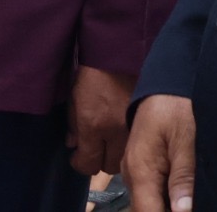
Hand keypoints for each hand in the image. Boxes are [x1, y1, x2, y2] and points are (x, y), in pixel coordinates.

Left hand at [68, 64, 133, 179]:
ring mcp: (131, 126)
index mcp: (93, 124)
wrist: (118, 51)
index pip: (88, 164)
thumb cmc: (91, 72)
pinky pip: (134, 142)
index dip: (80, 163)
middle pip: (108, 166)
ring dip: (114, 153)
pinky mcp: (143, 120)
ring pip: (124, 158)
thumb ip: (73, 125)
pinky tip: (121, 132)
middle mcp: (114, 131)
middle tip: (93, 148)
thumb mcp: (74, 97)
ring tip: (108, 141)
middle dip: (98, 160)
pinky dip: (126, 142)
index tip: (77, 156)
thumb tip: (73, 144)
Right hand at [124, 92, 196, 211]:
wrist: (161, 85)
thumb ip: (183, 178)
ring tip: (186, 199)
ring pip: (146, 203)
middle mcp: (131, 175)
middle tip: (187, 203)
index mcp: (141, 171)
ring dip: (164, 206)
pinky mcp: (137, 166)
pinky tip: (179, 196)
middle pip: (145, 210)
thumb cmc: (174, 109)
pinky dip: (161, 198)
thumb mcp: (185, 142)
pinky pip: (147, 191)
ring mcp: (132, 171)